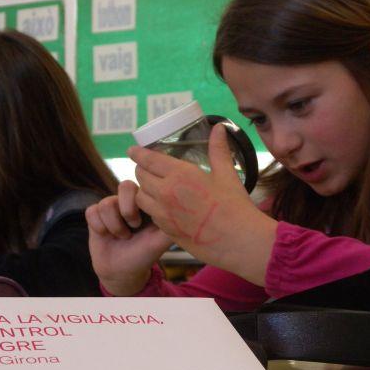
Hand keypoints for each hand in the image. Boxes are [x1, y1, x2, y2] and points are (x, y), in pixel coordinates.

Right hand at [85, 180, 173, 295]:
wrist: (123, 272)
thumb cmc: (143, 255)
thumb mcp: (160, 243)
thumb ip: (170, 227)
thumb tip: (180, 213)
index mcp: (146, 203)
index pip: (145, 186)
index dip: (143, 203)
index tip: (146, 223)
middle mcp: (128, 201)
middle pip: (125, 185)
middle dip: (128, 210)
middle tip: (134, 226)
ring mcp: (111, 207)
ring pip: (106, 203)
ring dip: (114, 225)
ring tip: (122, 236)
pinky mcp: (95, 215)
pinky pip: (92, 211)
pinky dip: (99, 226)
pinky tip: (106, 235)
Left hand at [128, 123, 276, 284]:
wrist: (237, 241)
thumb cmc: (234, 206)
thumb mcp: (227, 174)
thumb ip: (218, 149)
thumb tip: (219, 128)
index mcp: (179, 175)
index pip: (149, 159)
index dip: (138, 153)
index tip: (132, 150)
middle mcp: (166, 193)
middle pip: (140, 176)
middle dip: (141, 170)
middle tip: (147, 168)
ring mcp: (164, 213)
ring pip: (140, 197)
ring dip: (144, 190)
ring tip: (152, 187)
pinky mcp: (166, 230)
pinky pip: (150, 214)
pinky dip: (151, 208)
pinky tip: (162, 206)